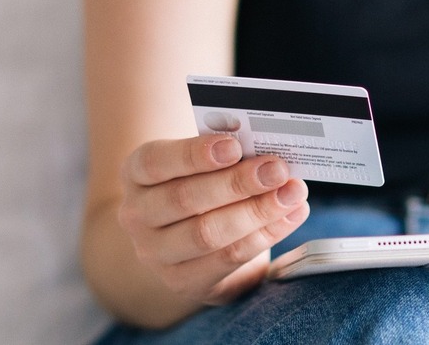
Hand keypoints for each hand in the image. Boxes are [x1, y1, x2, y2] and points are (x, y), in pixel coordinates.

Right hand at [118, 135, 308, 305]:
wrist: (184, 234)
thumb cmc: (199, 179)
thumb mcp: (199, 161)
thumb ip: (223, 151)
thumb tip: (264, 146)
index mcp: (136, 172)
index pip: (156, 162)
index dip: (195, 154)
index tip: (234, 146)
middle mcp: (137, 215)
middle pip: (186, 199)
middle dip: (238, 183)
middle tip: (278, 169)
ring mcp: (156, 253)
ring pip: (208, 234)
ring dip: (258, 212)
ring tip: (292, 193)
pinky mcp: (183, 282)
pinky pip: (229, 259)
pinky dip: (266, 235)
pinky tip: (291, 216)